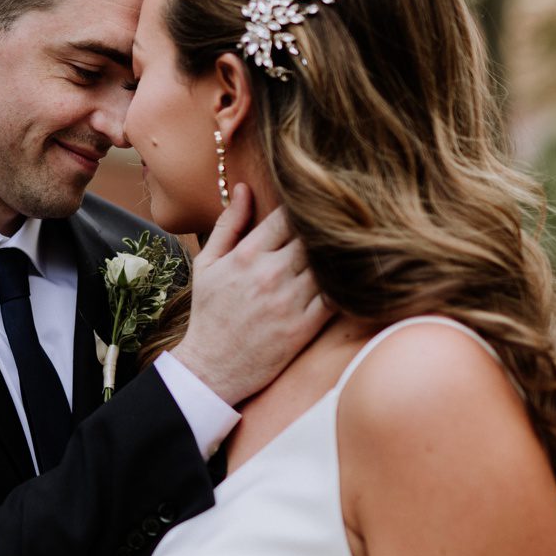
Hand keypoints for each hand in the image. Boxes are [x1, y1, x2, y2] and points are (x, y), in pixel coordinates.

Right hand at [168, 185, 331, 405]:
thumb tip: (244, 187)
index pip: (288, 216)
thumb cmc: (209, 313)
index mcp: (247, 255)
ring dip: (339, 255)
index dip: (304, 208)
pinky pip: (337, 297)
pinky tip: (348, 279)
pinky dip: (346, 285)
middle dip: (326, 229)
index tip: (314, 206)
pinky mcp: (305, 326)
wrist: (211, 368)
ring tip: (348, 248)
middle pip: (315, 236)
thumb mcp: (208, 264)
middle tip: (340, 223)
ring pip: (330, 263)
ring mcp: (290, 301)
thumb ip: (228, 224)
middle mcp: (270, 274)